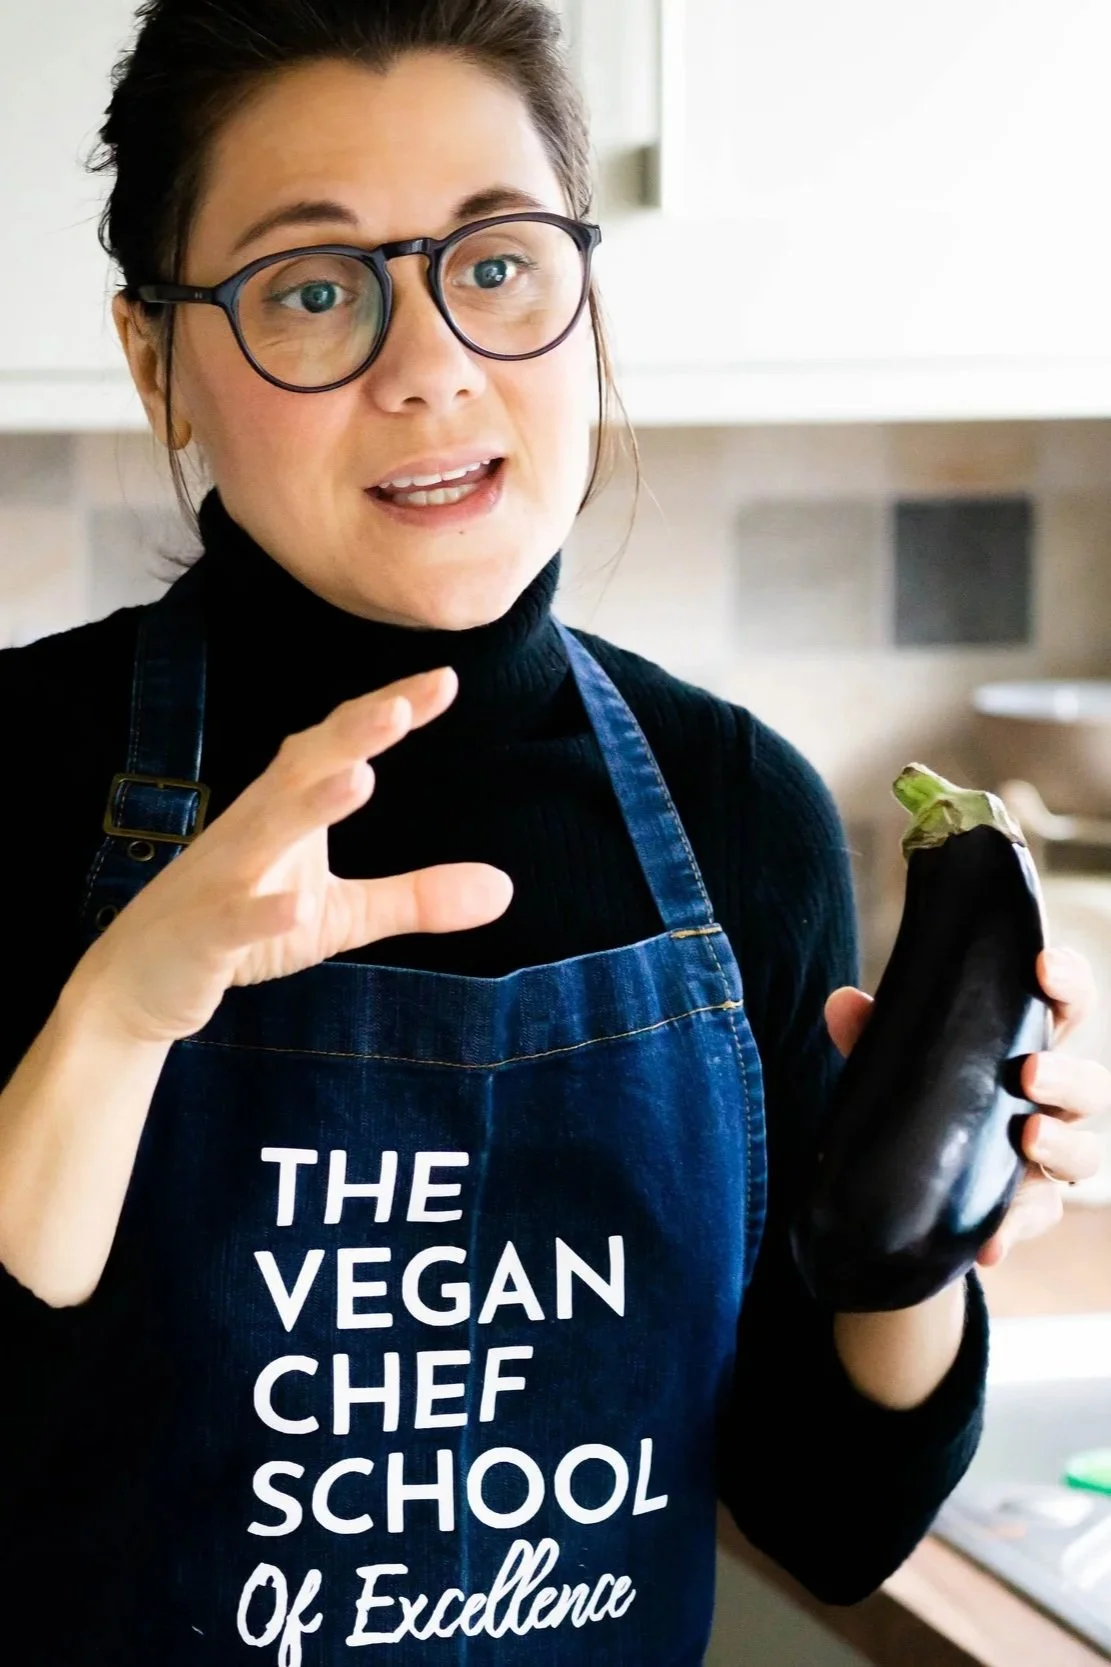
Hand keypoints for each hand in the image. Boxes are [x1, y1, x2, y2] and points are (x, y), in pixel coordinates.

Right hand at [74, 666, 513, 1044]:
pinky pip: (232, 920)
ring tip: (362, 777)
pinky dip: (262, 912)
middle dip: (351, 734)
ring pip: (263, 832)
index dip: (386, 712)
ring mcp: (220, 879)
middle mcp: (250, 829)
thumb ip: (416, 897)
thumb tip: (506, 890)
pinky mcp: (201, 936)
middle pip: (300, 768)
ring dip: (311, 804)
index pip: (338, 746)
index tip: (444, 680)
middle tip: (403, 703)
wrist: (138, 983)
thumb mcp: (339, 916)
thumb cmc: (243, 930)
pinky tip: (297, 907)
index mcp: (283, 810)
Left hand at [825, 946, 1110, 1269]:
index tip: (1043, 967)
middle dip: (1067, 1075)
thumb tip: (840, 1002)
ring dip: (1061, 1144)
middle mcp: (1054, 1101)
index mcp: (1030, 1045)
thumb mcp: (895, 1061)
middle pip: (1092, 1084)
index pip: (1068, 1006)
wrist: (913, 1179)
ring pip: (1086, 1153)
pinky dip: (1014, 1229)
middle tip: (1027, 1071)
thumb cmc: (925, 1093)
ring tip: (1028, 1139)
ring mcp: (1049, 1158)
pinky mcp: (1032, 1208)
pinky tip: (989, 1244)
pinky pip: (1037, 1220)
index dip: (1068, 983)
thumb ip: (872, 1033)